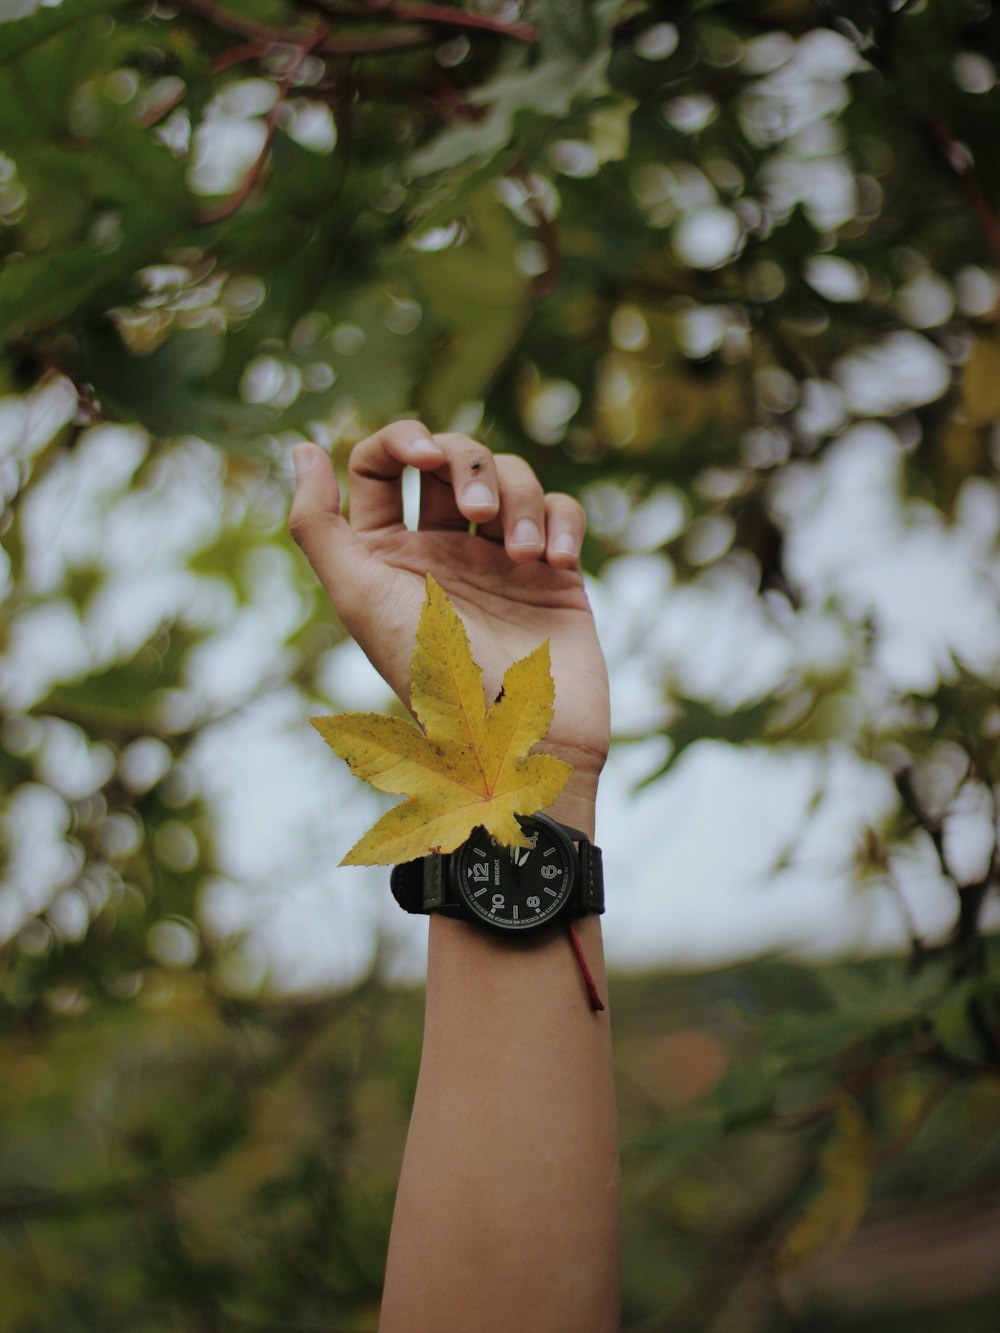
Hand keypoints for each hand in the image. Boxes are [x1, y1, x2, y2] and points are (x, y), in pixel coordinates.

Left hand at [288, 421, 609, 804]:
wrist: (518, 739)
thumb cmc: (429, 675)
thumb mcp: (358, 599)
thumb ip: (318, 526)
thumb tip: (300, 449)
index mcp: (389, 554)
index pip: (382, 464)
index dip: (401, 439)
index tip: (424, 457)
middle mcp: (442, 551)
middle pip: (453, 457)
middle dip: (469, 464)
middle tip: (479, 516)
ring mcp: (501, 560)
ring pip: (512, 476)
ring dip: (521, 500)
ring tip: (523, 556)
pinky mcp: (555, 573)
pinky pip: (563, 511)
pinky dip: (561, 522)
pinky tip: (554, 562)